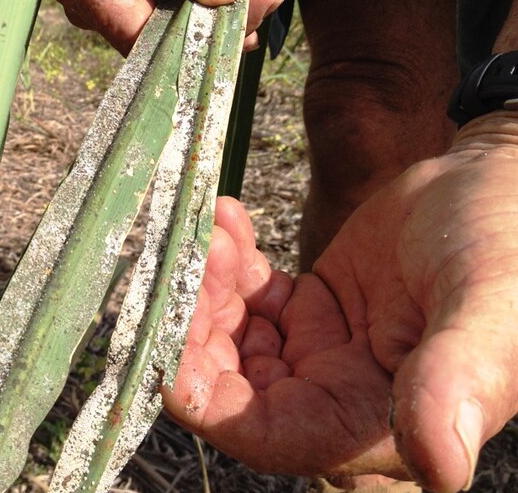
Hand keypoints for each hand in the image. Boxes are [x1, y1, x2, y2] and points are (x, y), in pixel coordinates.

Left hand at [163, 123, 517, 491]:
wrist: (495, 183)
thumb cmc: (506, 240)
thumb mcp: (489, 305)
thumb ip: (459, 379)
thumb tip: (440, 471)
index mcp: (377, 418)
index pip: (272, 435)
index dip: (210, 403)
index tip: (164, 353)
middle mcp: (340, 396)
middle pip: (233, 385)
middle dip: (195, 329)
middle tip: (188, 261)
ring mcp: (319, 353)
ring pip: (231, 339)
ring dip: (208, 288)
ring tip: (212, 231)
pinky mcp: (309, 312)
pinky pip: (249, 299)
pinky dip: (230, 264)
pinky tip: (228, 220)